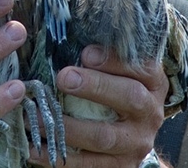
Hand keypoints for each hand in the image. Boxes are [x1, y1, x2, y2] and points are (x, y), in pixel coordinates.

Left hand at [28, 45, 168, 166]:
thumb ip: (101, 56)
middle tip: (63, 77)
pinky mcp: (119, 167)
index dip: (116, 60)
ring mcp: (136, 143)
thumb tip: (64, 33)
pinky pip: (88, 164)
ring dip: (67, 126)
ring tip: (37, 115)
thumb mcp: (120, 73)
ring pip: (104, 136)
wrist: (131, 140)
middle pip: (129, 97)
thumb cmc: (116, 92)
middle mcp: (150, 112)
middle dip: (95, 86)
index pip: (143, 67)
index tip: (86, 53)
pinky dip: (58, 156)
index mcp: (152, 83)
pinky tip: (34, 149)